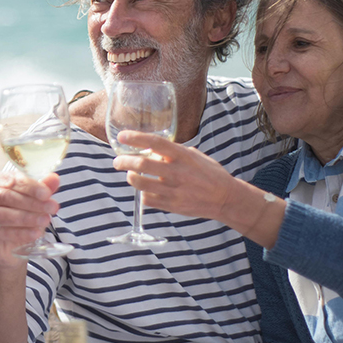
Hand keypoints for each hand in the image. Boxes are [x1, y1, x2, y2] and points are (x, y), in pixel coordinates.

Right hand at [0, 171, 59, 268]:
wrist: (10, 247)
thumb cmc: (21, 219)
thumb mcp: (35, 203)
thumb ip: (44, 190)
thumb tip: (55, 178)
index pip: (14, 180)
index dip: (31, 187)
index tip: (47, 194)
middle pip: (6, 196)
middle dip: (31, 202)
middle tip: (51, 208)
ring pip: (0, 214)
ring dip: (25, 218)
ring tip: (44, 221)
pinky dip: (18, 233)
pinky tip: (34, 234)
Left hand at [112, 132, 285, 246]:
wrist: (225, 199)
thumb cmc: (210, 174)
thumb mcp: (195, 156)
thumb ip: (174, 152)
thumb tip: (153, 148)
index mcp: (183, 156)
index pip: (156, 143)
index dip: (136, 138)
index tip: (122, 136)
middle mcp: (177, 172)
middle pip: (142, 164)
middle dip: (124, 161)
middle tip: (117, 161)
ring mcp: (174, 190)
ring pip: (141, 183)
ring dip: (130, 178)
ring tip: (130, 175)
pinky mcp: (172, 205)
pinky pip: (147, 199)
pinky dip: (142, 194)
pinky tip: (145, 190)